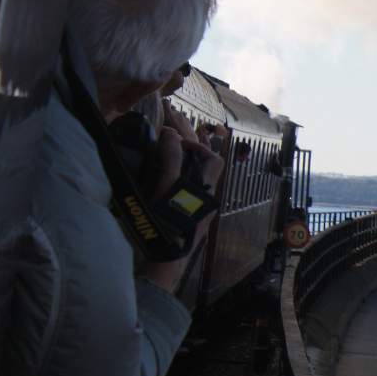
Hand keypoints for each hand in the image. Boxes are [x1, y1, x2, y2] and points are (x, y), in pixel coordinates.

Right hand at [141, 128, 225, 295]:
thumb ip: (170, 160)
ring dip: (185, 152)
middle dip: (188, 140)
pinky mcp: (187, 214)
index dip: (195, 144)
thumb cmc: (167, 224)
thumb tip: (171, 134)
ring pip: (196, 173)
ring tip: (175, 133)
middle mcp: (206, 197)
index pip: (211, 159)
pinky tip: (169, 161)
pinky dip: (179, 167)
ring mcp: (198, 206)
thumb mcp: (166, 188)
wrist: (165, 259)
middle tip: (172, 116)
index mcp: (206, 189)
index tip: (174, 137)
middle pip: (203, 163)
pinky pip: (187, 183)